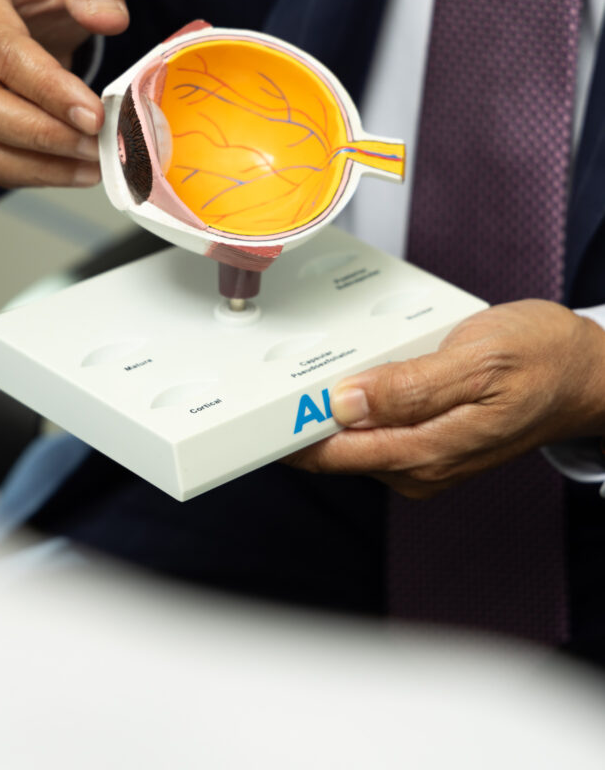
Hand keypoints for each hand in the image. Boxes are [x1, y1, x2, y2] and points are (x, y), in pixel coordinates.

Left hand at [285, 300, 604, 497]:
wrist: (585, 374)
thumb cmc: (541, 359)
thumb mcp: (477, 359)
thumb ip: (409, 386)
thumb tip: (346, 402)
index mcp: (429, 450)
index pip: (336, 453)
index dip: (290, 434)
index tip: (254, 412)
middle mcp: (421, 465)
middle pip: (337, 450)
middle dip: (302, 419)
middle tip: (272, 378)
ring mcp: (424, 459)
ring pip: (354, 439)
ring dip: (328, 410)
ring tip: (309, 372)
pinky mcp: (429, 445)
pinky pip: (377, 430)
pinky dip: (357, 406)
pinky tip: (355, 379)